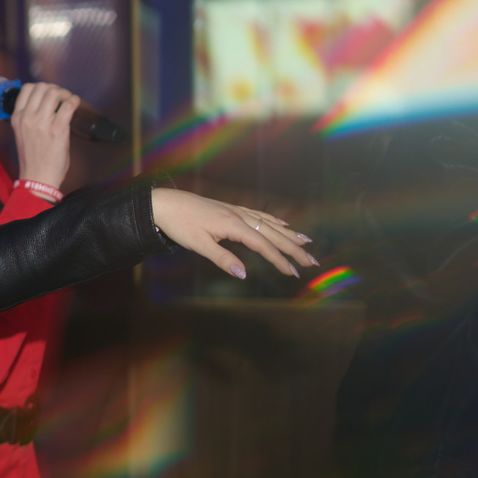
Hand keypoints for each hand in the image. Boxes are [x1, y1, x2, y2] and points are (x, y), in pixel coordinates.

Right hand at [10, 81, 81, 189]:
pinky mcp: (57, 129)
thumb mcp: (22, 134)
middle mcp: (27, 117)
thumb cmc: (32, 159)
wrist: (37, 179)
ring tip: (69, 102)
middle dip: (56, 89)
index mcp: (17, 118)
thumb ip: (30, 118)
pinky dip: (74, 101)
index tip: (50, 95)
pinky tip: (75, 106)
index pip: (27, 88)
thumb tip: (47, 104)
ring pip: (54, 92)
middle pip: (42, 87)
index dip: (42, 87)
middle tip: (62, 98)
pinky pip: (68, 105)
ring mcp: (41, 123)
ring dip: (65, 94)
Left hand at [150, 188, 317, 280]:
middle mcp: (240, 216)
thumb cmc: (180, 224)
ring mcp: (237, 211)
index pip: (264, 245)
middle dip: (294, 249)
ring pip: (270, 224)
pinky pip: (260, 215)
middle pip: (273, 234)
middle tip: (312, 262)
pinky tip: (284, 224)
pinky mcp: (232, 209)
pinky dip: (275, 221)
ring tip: (307, 243)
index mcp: (234, 225)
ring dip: (290, 235)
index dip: (280, 260)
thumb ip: (222, 259)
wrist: (166, 203)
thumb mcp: (198, 245)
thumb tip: (243, 274)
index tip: (293, 273)